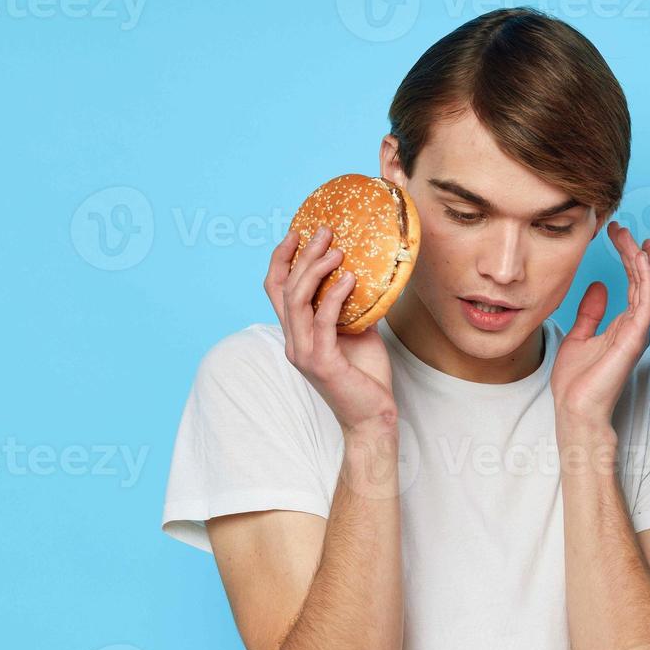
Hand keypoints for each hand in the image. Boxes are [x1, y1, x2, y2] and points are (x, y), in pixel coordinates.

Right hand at [265, 227, 396, 432]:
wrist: (373, 418)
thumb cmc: (367, 377)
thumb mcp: (359, 333)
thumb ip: (352, 308)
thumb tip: (363, 276)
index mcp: (297, 333)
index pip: (276, 290)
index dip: (281, 259)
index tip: (297, 232)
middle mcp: (293, 341)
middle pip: (286, 288)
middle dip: (303, 255)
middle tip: (324, 232)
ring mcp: (304, 352)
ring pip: (297, 301)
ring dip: (316, 271)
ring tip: (338, 251)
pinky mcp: (321, 362)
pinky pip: (323, 321)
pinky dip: (335, 297)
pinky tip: (350, 280)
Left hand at [550, 221, 649, 424]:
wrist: (575, 410)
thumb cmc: (577, 383)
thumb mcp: (578, 336)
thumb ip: (591, 312)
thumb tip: (599, 286)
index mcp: (623, 325)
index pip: (632, 283)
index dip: (627, 256)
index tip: (616, 233)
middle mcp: (635, 326)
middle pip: (643, 280)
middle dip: (634, 251)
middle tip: (621, 227)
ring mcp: (638, 332)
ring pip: (649, 287)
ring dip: (642, 259)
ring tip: (631, 236)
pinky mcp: (636, 338)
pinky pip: (647, 301)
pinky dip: (647, 277)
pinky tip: (640, 257)